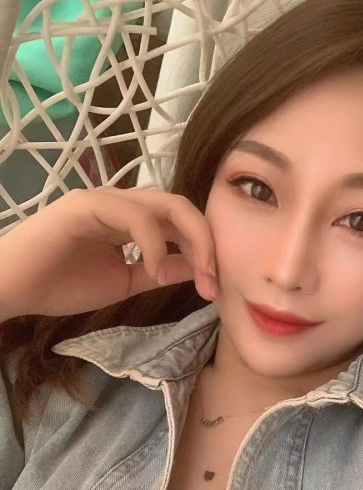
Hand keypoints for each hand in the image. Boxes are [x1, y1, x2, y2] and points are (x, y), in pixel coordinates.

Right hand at [0, 187, 218, 320]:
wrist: (14, 289)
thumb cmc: (60, 285)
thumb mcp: (126, 282)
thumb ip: (159, 271)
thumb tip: (197, 268)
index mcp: (131, 221)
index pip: (180, 222)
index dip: (204, 250)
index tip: (213, 287)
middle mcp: (121, 204)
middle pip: (181, 208)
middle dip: (207, 242)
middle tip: (214, 280)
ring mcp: (104, 200)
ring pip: (166, 205)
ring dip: (192, 242)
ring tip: (197, 277)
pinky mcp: (87, 205)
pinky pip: (136, 216)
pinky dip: (155, 244)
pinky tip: (154, 271)